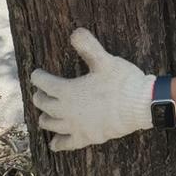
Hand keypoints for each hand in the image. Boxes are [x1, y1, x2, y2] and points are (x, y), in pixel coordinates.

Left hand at [30, 28, 154, 150]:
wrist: (139, 106)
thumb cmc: (122, 82)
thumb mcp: (105, 60)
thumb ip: (87, 46)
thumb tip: (74, 31)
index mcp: (67, 90)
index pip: (43, 83)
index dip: (37, 77)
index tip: (36, 74)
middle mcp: (66, 110)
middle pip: (43, 104)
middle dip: (39, 97)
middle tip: (40, 92)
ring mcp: (75, 126)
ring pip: (50, 124)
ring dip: (45, 118)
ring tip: (46, 114)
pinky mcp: (86, 138)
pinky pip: (66, 144)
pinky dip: (58, 143)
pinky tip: (54, 143)